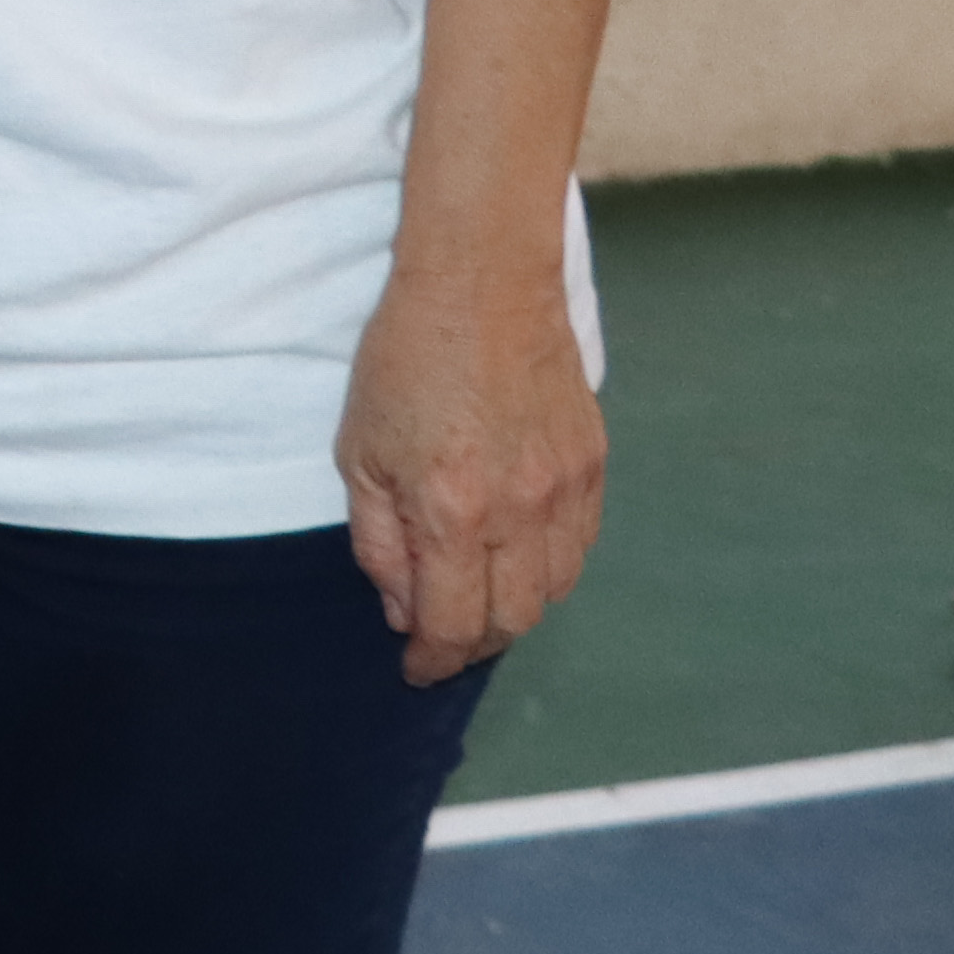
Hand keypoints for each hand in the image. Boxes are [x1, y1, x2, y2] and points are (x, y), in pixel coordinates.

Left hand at [336, 262, 606, 685]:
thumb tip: (402, 609)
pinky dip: (549, 566)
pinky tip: (516, 551)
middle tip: (441, 635)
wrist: (483, 284)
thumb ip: (380, 543)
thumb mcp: (360, 454)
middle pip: (513, 620)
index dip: (434, 661)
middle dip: (473, 642)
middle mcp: (521, 511)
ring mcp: (566, 489)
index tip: (416, 669)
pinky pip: (581, 545)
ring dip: (514, 607)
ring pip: (555, 589)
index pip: (456, 626)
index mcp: (454, 513)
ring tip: (476, 594)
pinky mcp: (593, 464)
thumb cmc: (405, 361)